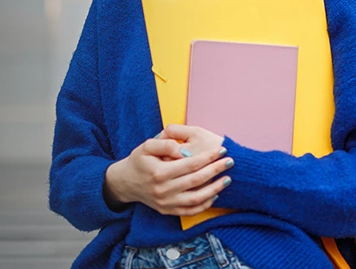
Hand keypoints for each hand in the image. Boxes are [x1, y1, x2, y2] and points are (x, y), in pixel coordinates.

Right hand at [103, 125, 232, 215]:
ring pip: (196, 199)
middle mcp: (163, 190)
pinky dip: (205, 204)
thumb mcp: (146, 146)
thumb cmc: (139, 161)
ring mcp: (166, 203)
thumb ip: (165, 144)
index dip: (208, 157)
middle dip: (216, 170)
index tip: (222, 150)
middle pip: (196, 180)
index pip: (190, 164)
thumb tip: (184, 150)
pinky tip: (215, 194)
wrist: (125, 182)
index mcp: (159, 172)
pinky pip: (190, 211)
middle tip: (230, 162)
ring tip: (227, 179)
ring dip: (215, 189)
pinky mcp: (167, 211)